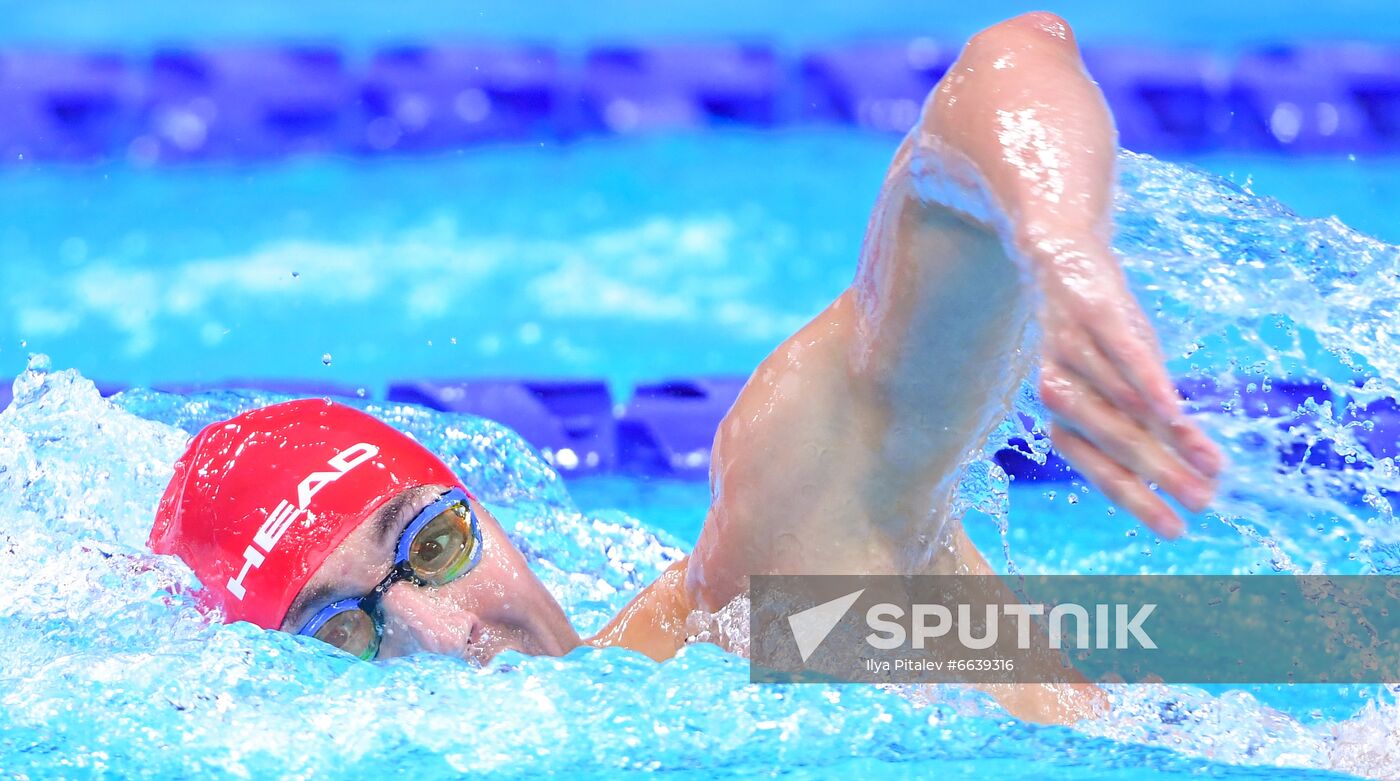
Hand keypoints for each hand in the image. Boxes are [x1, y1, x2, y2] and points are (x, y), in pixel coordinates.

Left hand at [1028, 236, 1222, 536]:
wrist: (1058, 256)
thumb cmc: (1097, 333)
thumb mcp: (1121, 380)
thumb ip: (1145, 420)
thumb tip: (1189, 465)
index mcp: (1063, 414)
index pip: (1101, 468)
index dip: (1139, 499)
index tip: (1176, 529)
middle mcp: (1059, 390)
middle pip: (1115, 443)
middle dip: (1161, 477)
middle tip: (1202, 504)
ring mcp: (1073, 352)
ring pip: (1124, 406)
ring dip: (1170, 440)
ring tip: (1211, 465)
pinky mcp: (1093, 316)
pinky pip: (1122, 357)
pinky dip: (1148, 386)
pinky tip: (1175, 412)